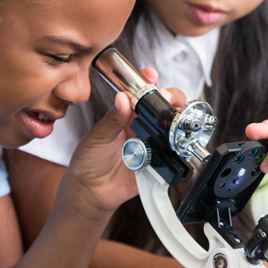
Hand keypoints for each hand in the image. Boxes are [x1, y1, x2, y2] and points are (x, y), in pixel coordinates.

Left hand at [64, 68, 183, 217]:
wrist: (92, 191)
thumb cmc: (89, 160)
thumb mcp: (98, 136)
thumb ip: (112, 119)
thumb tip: (123, 99)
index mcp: (127, 114)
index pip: (143, 92)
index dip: (150, 82)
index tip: (150, 76)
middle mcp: (143, 126)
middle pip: (165, 106)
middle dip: (171, 98)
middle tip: (164, 98)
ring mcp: (153, 143)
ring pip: (173, 126)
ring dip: (177, 119)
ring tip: (172, 118)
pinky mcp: (159, 161)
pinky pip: (174, 152)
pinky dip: (178, 146)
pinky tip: (174, 141)